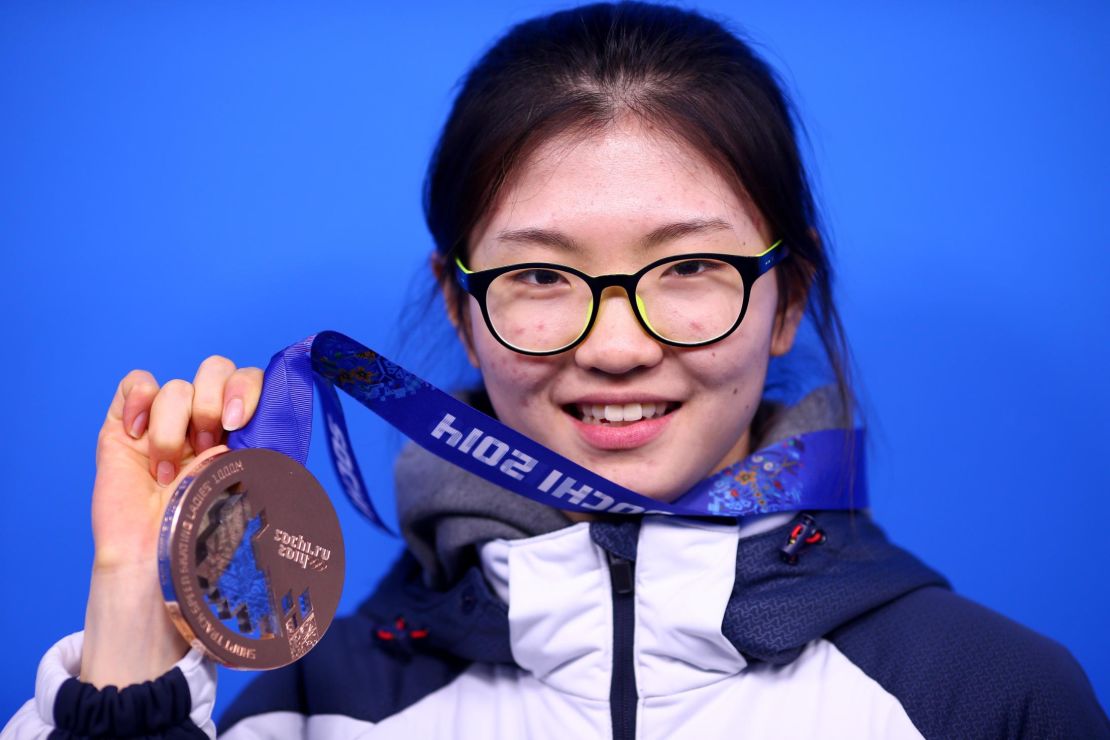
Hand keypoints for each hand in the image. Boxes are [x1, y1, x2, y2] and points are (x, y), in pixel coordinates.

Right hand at [80, 355, 262, 687]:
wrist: (157, 563)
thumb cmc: (206, 534)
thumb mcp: (251, 490)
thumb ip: (266, 453)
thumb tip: (283, 426)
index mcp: (240, 429)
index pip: (250, 381)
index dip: (246, 389)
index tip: (239, 421)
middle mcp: (206, 419)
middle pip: (216, 368)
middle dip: (213, 402)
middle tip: (208, 446)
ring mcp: (166, 419)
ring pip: (176, 386)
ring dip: (174, 426)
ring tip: (170, 469)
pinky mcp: (126, 425)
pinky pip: (136, 383)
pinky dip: (140, 402)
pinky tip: (139, 435)